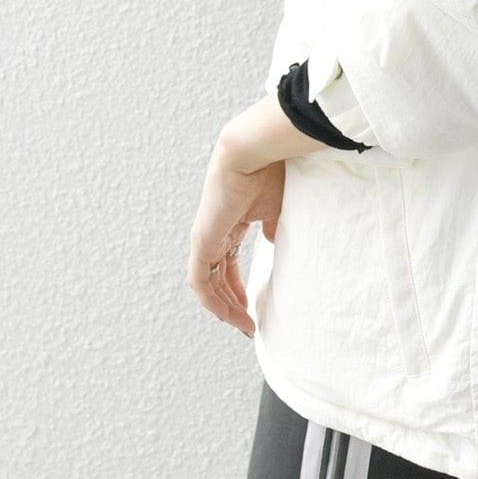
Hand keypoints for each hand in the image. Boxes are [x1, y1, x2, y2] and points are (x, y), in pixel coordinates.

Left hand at [187, 142, 284, 336]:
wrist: (254, 154)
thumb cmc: (269, 173)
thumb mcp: (276, 209)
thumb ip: (272, 230)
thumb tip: (273, 244)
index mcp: (230, 224)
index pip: (228, 264)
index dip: (239, 287)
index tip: (254, 307)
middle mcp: (214, 233)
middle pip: (217, 278)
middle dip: (232, 303)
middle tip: (249, 324)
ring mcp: (206, 238)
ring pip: (208, 284)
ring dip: (224, 307)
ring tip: (244, 324)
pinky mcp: (202, 241)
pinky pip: (201, 281)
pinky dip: (213, 300)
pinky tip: (230, 313)